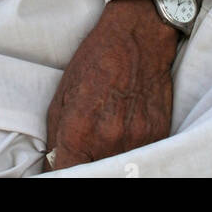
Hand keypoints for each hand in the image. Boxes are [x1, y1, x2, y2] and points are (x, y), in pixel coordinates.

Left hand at [45, 0, 178, 170]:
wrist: (139, 35)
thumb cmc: (96, 59)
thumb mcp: (63, 93)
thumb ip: (57, 136)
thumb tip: (54, 167)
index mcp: (79, 129)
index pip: (67, 175)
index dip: (62, 176)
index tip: (62, 172)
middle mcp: (108, 140)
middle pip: (94, 175)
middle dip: (86, 167)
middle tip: (83, 152)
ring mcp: (136, 140)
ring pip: (118, 168)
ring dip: (108, 160)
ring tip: (105, 139)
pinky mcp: (158, 136)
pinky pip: (140, 157)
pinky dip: (131, 152)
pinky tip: (125, 132)